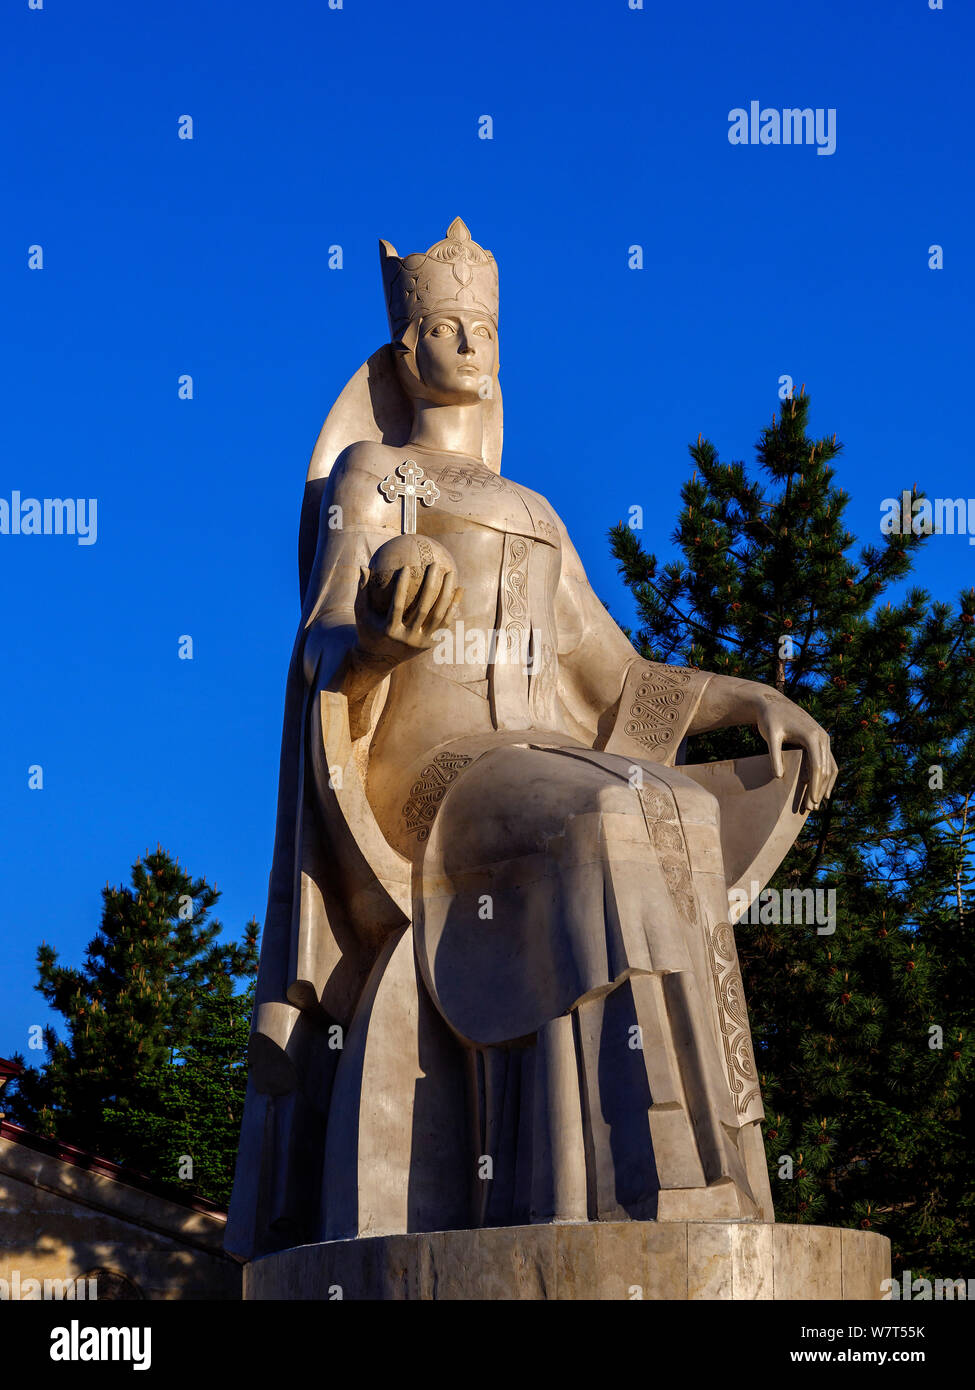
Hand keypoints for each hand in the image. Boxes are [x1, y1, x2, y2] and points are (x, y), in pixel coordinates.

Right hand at [353, 560, 462, 666]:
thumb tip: (363, 566)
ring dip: (447, 594)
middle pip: (423, 609)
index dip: (401, 587)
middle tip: (435, 565)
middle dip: (431, 586)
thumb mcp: (361, 612)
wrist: (380, 659)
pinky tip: (459, 589)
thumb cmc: (368, 629)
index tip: (406, 566)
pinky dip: (453, 606)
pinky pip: (445, 622)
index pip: (397, 606)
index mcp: (390, 630)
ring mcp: (422, 642)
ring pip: (438, 616)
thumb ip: (362, 590)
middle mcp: (407, 638)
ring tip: (451, 573)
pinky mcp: (432, 643)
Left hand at [752, 692, 837, 812]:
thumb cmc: (769, 719)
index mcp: (812, 736)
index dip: (815, 786)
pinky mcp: (820, 740)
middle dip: (819, 790)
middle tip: (811, 809)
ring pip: (830, 766)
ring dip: (825, 785)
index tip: (811, 802)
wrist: (771, 703)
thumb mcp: (769, 736)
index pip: (817, 767)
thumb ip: (774, 756)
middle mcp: (822, 737)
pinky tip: (821, 790)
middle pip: (825, 769)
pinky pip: (827, 761)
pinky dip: (826, 776)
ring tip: (817, 803)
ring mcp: (823, 738)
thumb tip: (778, 777)